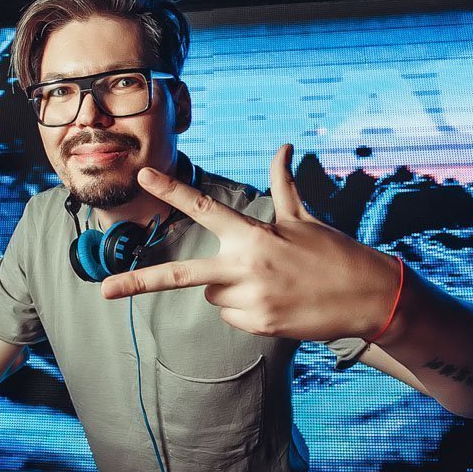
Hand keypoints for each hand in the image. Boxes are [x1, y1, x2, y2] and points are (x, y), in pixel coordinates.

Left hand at [101, 144, 400, 340]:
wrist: (367, 297)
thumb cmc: (333, 252)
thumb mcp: (304, 218)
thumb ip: (283, 185)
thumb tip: (285, 145)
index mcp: (252, 235)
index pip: (203, 208)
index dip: (171, 189)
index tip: (144, 174)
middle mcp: (245, 268)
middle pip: (180, 276)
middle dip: (139, 282)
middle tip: (104, 291)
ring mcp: (251, 301)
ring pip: (213, 295)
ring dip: (231, 289)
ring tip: (271, 283)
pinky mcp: (259, 325)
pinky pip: (233, 316)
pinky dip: (247, 310)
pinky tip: (278, 303)